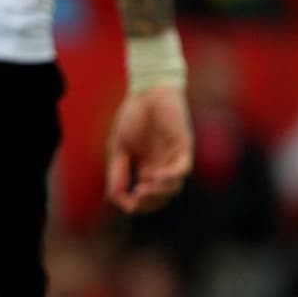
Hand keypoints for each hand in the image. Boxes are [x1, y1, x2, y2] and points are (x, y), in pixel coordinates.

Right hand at [106, 85, 192, 213]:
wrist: (147, 91)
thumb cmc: (133, 115)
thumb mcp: (119, 147)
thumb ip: (117, 171)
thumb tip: (114, 197)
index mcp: (148, 168)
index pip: (147, 197)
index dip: (135, 205)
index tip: (121, 201)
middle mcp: (163, 167)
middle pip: (162, 199)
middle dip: (148, 204)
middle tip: (135, 197)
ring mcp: (174, 158)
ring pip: (173, 188)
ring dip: (158, 193)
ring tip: (141, 188)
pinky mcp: (183, 147)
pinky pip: (182, 170)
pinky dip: (169, 178)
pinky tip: (153, 176)